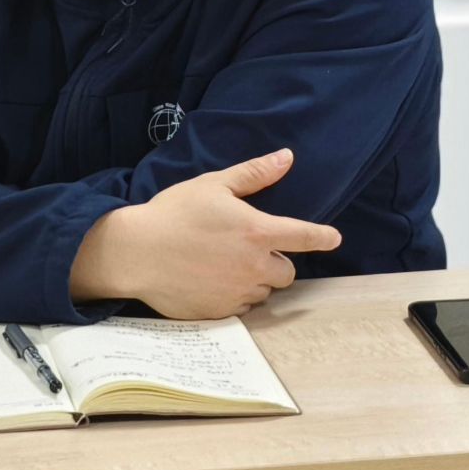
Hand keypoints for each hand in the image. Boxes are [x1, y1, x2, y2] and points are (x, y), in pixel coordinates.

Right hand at [72, 149, 341, 319]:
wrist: (135, 252)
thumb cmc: (173, 213)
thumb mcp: (214, 184)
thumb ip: (255, 174)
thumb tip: (287, 157)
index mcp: (257, 232)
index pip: (304, 237)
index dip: (322, 237)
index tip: (333, 238)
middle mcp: (254, 266)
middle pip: (287, 272)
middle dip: (276, 261)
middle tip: (249, 249)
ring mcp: (238, 292)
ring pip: (264, 291)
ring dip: (256, 279)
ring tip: (226, 264)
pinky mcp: (220, 312)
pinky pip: (241, 306)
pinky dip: (235, 295)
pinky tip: (212, 281)